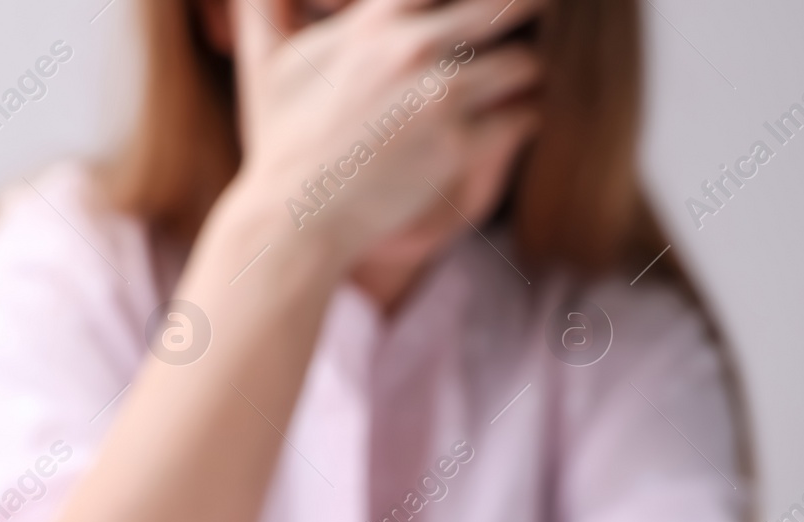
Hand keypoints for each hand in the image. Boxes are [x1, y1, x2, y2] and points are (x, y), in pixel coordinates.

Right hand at [229, 0, 543, 264]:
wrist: (294, 218)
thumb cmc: (280, 140)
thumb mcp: (266, 60)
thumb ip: (264, 8)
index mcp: (376, 19)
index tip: (492, 8)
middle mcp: (412, 47)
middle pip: (510, 4)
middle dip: (528, 12)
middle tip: (539, 21)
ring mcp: (439, 97)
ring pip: (527, 63)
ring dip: (528, 75)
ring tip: (519, 85)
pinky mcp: (458, 147)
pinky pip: (525, 117)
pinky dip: (526, 119)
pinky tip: (514, 123)